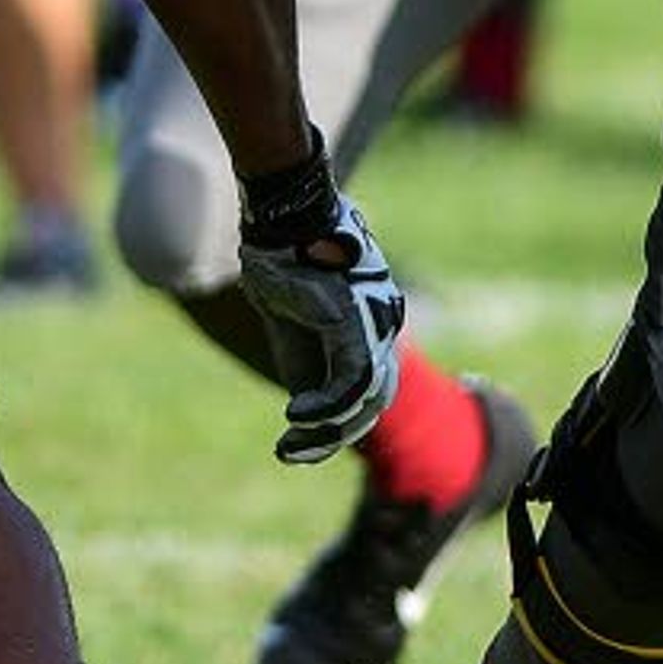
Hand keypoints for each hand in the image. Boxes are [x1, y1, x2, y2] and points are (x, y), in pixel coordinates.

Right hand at [233, 147, 407, 463]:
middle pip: (372, 397)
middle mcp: (382, 324)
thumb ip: (306, 358)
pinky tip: (296, 416)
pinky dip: (326, 406)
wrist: (280, 211)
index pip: (365, 384)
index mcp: (368, 322)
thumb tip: (307, 412)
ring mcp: (372, 323)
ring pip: (367, 396)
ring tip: (292, 440)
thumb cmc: (280, 255)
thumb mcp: (291, 317)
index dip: (334, 419)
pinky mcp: (354, 321)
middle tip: (292, 452)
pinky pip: (351, 379)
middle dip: (333, 434)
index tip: (294, 438)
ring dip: (328, 428)